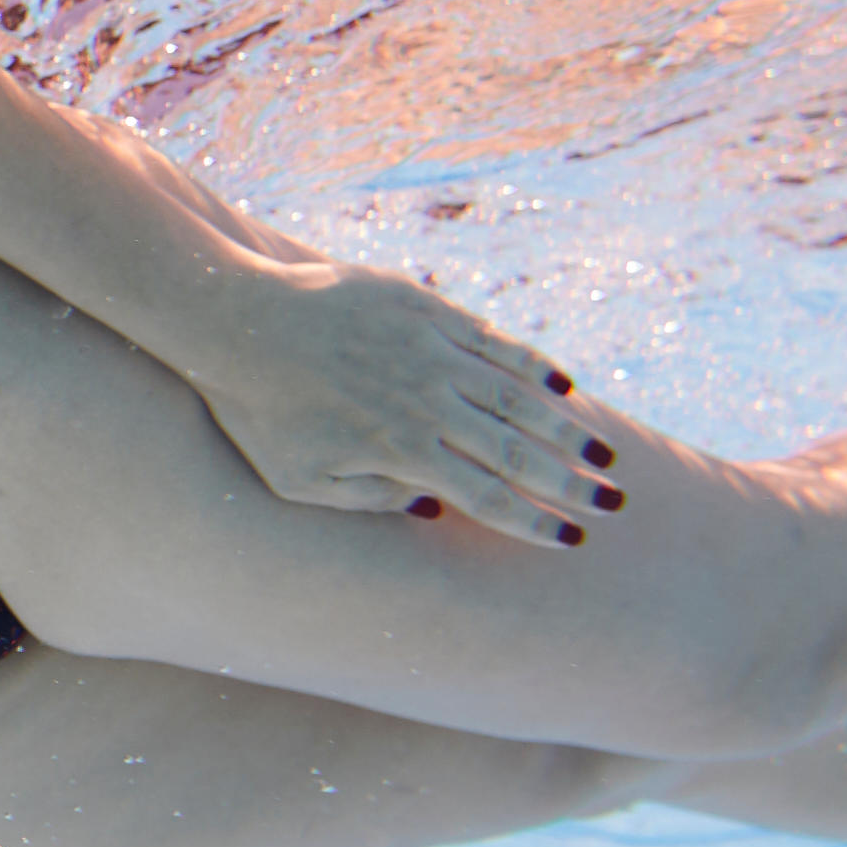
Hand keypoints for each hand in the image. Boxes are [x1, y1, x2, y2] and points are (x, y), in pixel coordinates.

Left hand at [184, 258, 618, 547]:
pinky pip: (490, 339)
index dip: (534, 520)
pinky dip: (530, 363)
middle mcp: (427, 401)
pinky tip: (562, 384)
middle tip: (613, 504)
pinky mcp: (423, 307)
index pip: (487, 495)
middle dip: (570, 482)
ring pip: (515, 394)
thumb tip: (432, 508)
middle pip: (516, 450)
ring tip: (603, 454)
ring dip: (565, 428)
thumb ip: (368, 501)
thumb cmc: (257, 410)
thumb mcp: (298, 481)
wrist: (233, 317)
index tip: (572, 539)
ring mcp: (429, 350)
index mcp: (400, 450)